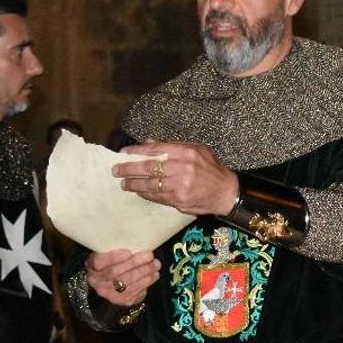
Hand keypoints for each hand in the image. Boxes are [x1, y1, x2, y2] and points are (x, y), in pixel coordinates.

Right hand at [87, 248, 159, 305]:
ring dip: (144, 273)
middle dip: (134, 263)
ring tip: (155, 264)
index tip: (128, 251)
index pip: (98, 262)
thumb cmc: (113, 263)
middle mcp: (97, 282)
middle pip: (115, 273)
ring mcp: (109, 293)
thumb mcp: (109, 254)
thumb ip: (117, 249)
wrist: (111, 283)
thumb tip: (138, 244)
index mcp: (92, 267)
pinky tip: (154, 275)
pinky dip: (146, 283)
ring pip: (127, 284)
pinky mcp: (121, 301)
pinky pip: (135, 292)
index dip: (113, 257)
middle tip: (149, 256)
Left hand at [112, 142, 239, 215]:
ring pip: (150, 184)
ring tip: (123, 183)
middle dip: (129, 169)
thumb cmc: (211, 169)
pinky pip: (157, 196)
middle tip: (116, 170)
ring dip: (134, 184)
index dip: (137, 151)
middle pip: (149, 167)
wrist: (226, 192)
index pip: (155, 149)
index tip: (123, 152)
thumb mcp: (197, 150)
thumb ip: (173, 146)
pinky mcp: (179, 200)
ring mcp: (180, 185)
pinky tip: (138, 192)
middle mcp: (182, 168)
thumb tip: (149, 143)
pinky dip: (145, 194)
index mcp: (186, 152)